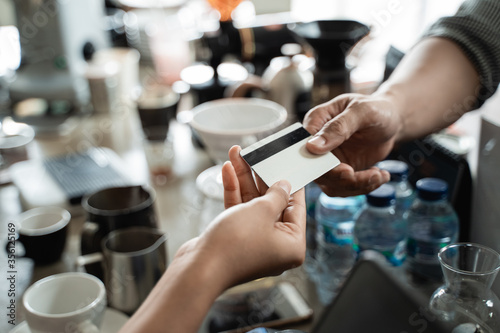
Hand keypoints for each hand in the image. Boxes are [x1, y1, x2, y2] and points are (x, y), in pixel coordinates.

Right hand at [195, 145, 306, 285]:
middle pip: (272, 203)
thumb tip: (284, 186)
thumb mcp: (262, 210)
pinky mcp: (236, 239)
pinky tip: (227, 171)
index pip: (296, 207)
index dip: (291, 183)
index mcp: (292, 244)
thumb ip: (276, 195)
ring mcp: (254, 242)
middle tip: (258, 155)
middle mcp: (275, 245)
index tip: (287, 165)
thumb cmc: (235, 244)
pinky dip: (234, 192)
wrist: (200, 268)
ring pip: (253, 205)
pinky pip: (239, 212)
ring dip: (244, 179)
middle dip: (260, 176)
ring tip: (237, 155)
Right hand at [303, 93, 396, 196]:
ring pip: (331, 184)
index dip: (321, 164)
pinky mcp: (340, 170)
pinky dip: (364, 187)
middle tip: (368, 176)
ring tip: (378, 175)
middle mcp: (318, 144)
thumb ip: (338, 127)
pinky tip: (379, 176)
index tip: (345, 168)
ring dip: (356, 185)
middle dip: (343, 179)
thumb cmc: (376, 108)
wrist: (392, 120)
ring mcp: (329, 159)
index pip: (306, 148)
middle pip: (318, 171)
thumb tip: (312, 146)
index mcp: (316, 122)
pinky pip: (345, 187)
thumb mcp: (361, 111)